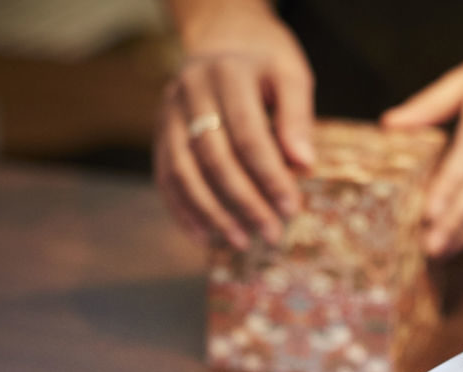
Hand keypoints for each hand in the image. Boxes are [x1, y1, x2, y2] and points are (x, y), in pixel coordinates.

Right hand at [155, 1, 314, 249]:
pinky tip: (206, 236)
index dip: (270, 176)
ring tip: (240, 242)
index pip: (248, 135)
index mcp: (227, 74)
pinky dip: (183, 210)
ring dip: (211, 213)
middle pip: (214, 158)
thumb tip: (303, 165)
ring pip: (183, 172)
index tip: (292, 208)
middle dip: (244, 201)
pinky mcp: (158, 132)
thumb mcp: (290, 75)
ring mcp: (168, 113)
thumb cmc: (264, 62)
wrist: (222, 37)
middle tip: (272, 233)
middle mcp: (190, 92)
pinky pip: (165, 177)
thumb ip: (296, 117)